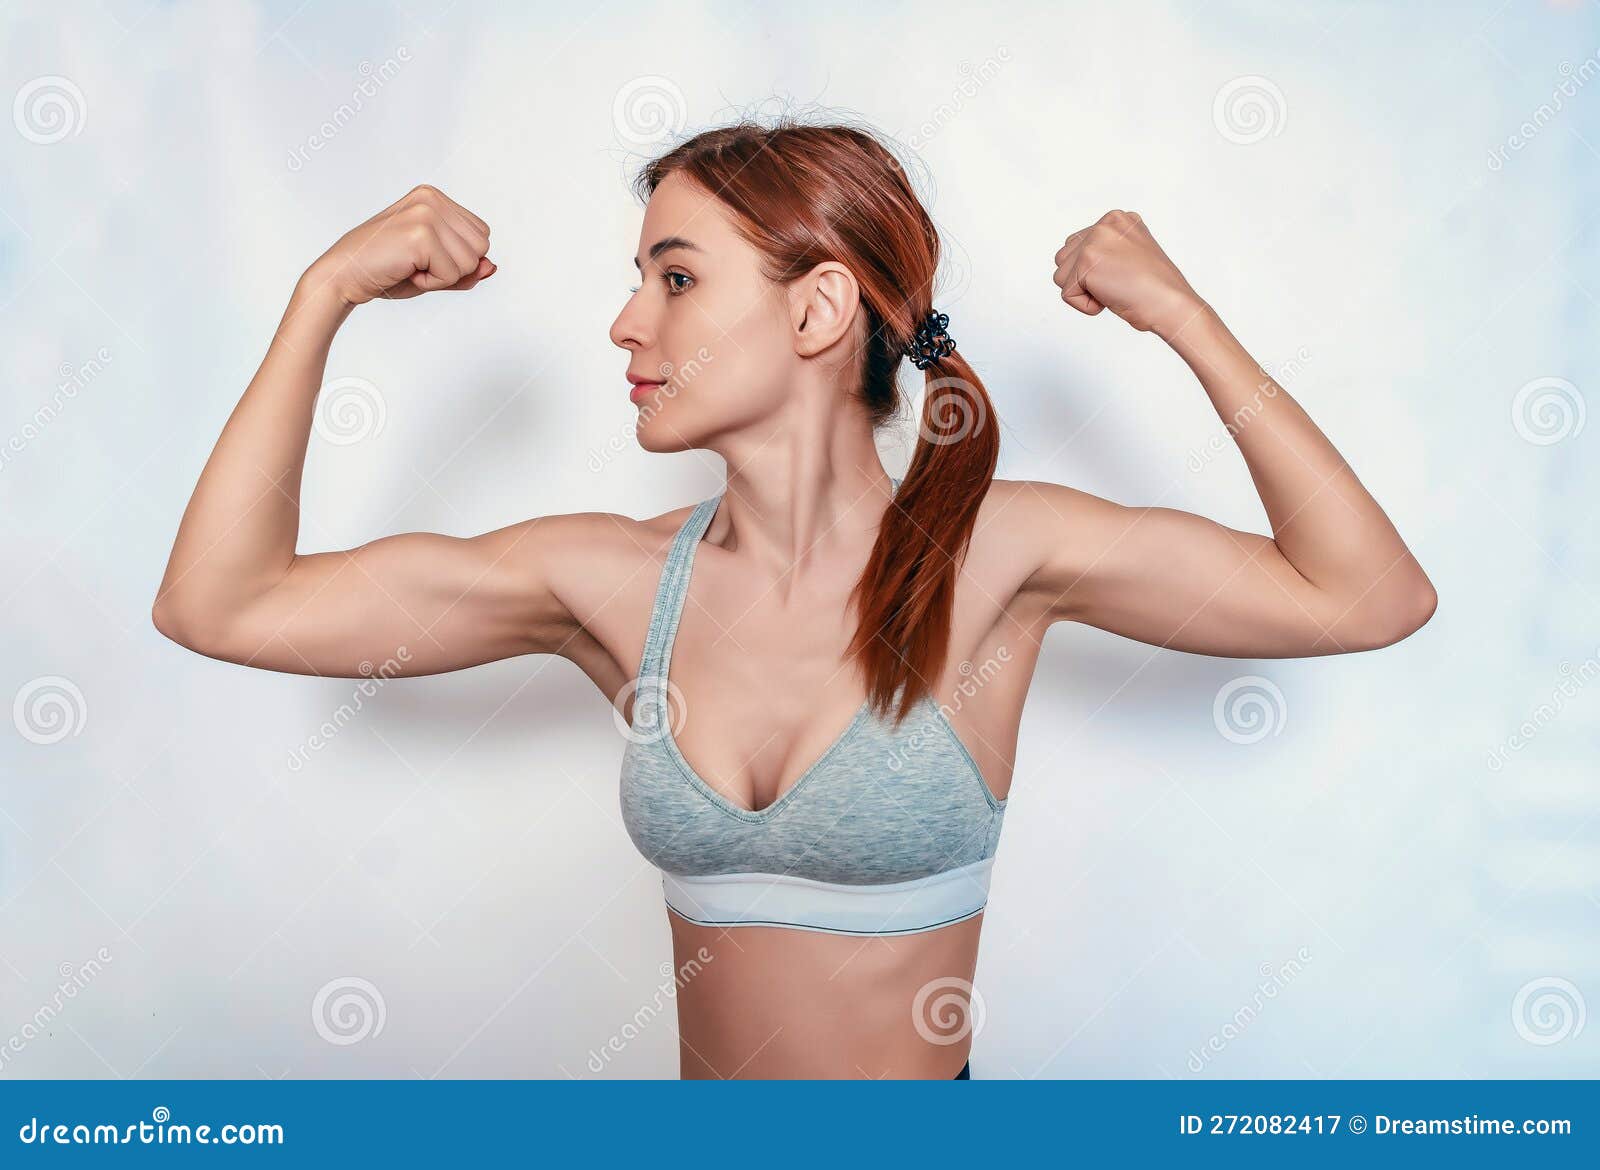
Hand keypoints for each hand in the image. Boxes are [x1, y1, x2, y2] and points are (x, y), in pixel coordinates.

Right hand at [305, 184, 494, 306]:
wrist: (343, 277)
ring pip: (471, 262)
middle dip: (455, 268)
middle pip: (482, 247)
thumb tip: (492, 266)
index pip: (481, 236)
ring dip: (443, 276)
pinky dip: (432, 283)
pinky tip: (406, 271)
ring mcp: (426, 213)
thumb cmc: (386, 271)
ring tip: (410, 266)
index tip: (423, 257)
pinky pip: (453, 274)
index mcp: (434, 198)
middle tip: (417, 264)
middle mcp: (432, 198)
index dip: (458, 259)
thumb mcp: (434, 270)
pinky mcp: (420, 233)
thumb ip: (466, 269)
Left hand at [1051, 210, 1203, 338]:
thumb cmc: (1155, 288)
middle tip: (1119, 283)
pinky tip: (1112, 298)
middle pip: (1064, 259)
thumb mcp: (1129, 254)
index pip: (1077, 246)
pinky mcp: (1087, 263)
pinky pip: (1067, 295)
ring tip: (1115, 289)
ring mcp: (1094, 241)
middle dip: (1083, 279)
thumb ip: (1103, 247)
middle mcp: (1104, 224)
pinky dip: (1086, 306)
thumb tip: (1069, 254)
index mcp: (1116, 219)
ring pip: (1061, 276)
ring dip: (1084, 292)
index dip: (1094, 271)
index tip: (1124, 274)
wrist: (1171, 304)